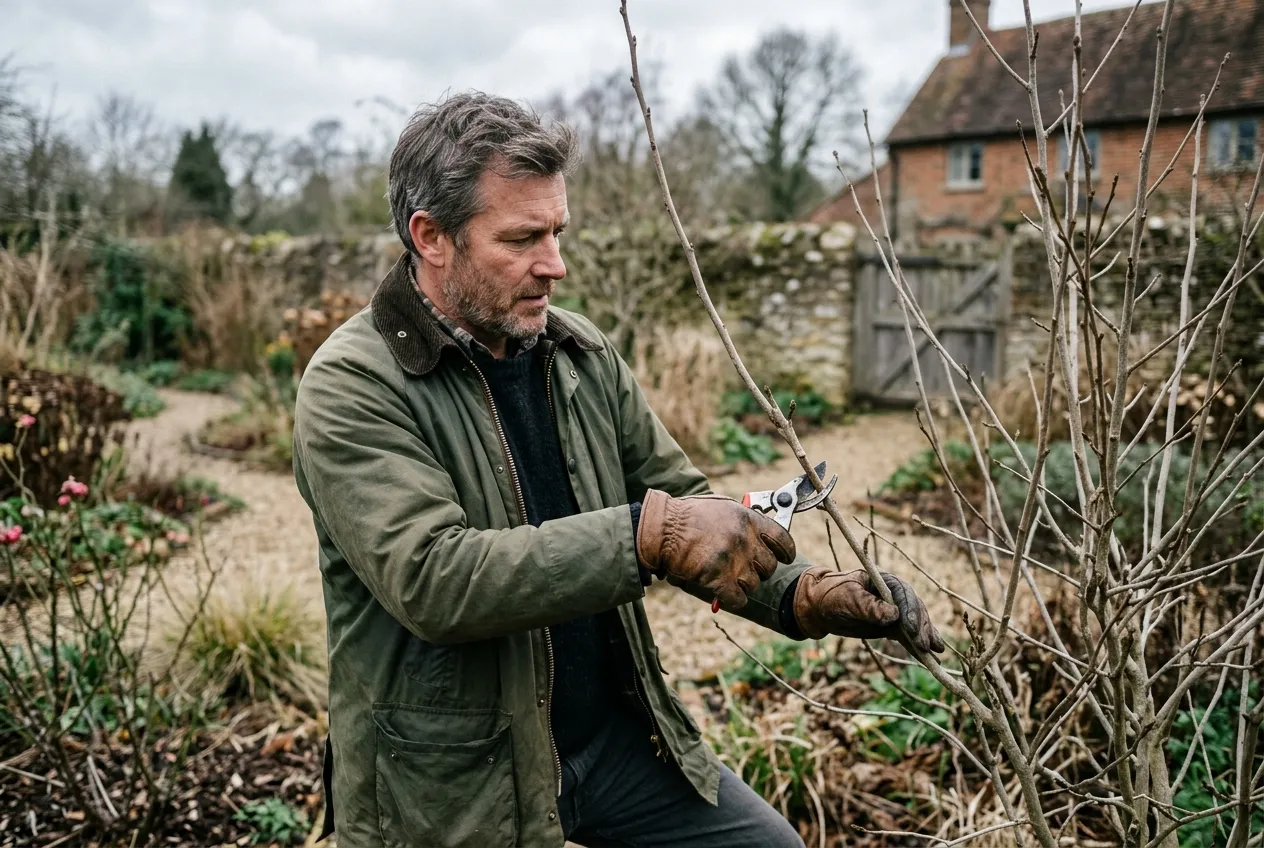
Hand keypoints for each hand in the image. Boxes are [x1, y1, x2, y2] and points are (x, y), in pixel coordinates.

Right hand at [636, 490, 795, 610]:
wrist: (662, 529)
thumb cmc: (687, 515)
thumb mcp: (721, 506)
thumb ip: (744, 518)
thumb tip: (762, 531)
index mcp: (748, 519)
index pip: (782, 540)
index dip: (785, 552)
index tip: (784, 558)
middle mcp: (745, 539)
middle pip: (769, 566)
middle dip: (758, 569)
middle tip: (743, 567)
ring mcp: (733, 560)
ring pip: (754, 584)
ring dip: (742, 584)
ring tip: (727, 576)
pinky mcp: (718, 579)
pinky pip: (738, 599)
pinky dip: (733, 599)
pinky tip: (724, 593)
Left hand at [792, 566, 943, 652]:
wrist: (819, 607)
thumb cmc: (831, 596)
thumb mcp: (847, 598)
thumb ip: (868, 606)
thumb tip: (893, 615)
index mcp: (884, 581)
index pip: (904, 594)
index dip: (910, 612)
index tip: (911, 630)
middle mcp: (893, 595)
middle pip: (915, 609)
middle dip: (921, 627)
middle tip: (925, 646)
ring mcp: (894, 611)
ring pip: (916, 623)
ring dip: (927, 636)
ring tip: (937, 652)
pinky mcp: (891, 626)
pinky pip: (909, 636)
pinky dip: (919, 645)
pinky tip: (933, 656)